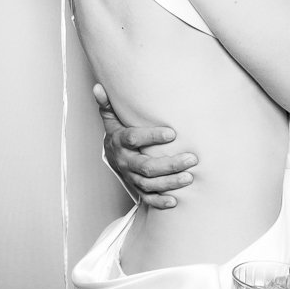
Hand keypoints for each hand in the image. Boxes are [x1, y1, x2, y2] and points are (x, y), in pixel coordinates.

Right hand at [93, 84, 197, 207]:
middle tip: (191, 158)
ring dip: (170, 182)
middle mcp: (125, 161)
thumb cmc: (118, 132)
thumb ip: (107, 103)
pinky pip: (147, 198)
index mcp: (119, 141)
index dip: (152, 137)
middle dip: (170, 164)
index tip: (172, 133)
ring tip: (189, 177)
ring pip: (149, 183)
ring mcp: (131, 177)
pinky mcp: (136, 188)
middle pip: (146, 166)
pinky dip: (160, 202)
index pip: (134, 139)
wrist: (112, 155)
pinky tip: (175, 200)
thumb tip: (98, 86)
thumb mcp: (111, 118)